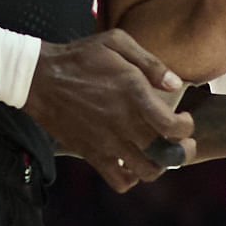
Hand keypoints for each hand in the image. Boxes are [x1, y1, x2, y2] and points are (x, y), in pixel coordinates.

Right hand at [22, 30, 195, 192]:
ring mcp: (108, 142)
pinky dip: (131, 178)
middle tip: (181, 143)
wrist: (39, 78)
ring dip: (160, 166)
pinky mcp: (92, 155)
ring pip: (147, 172)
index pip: (173, 127)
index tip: (184, 119)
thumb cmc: (80, 58)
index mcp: (134, 94)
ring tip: (158, 155)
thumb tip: (175, 84)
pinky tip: (131, 163)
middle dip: (181, 150)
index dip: (187, 128)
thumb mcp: (116, 43)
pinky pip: (120, 182)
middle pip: (167, 154)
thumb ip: (150, 63)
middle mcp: (124, 123)